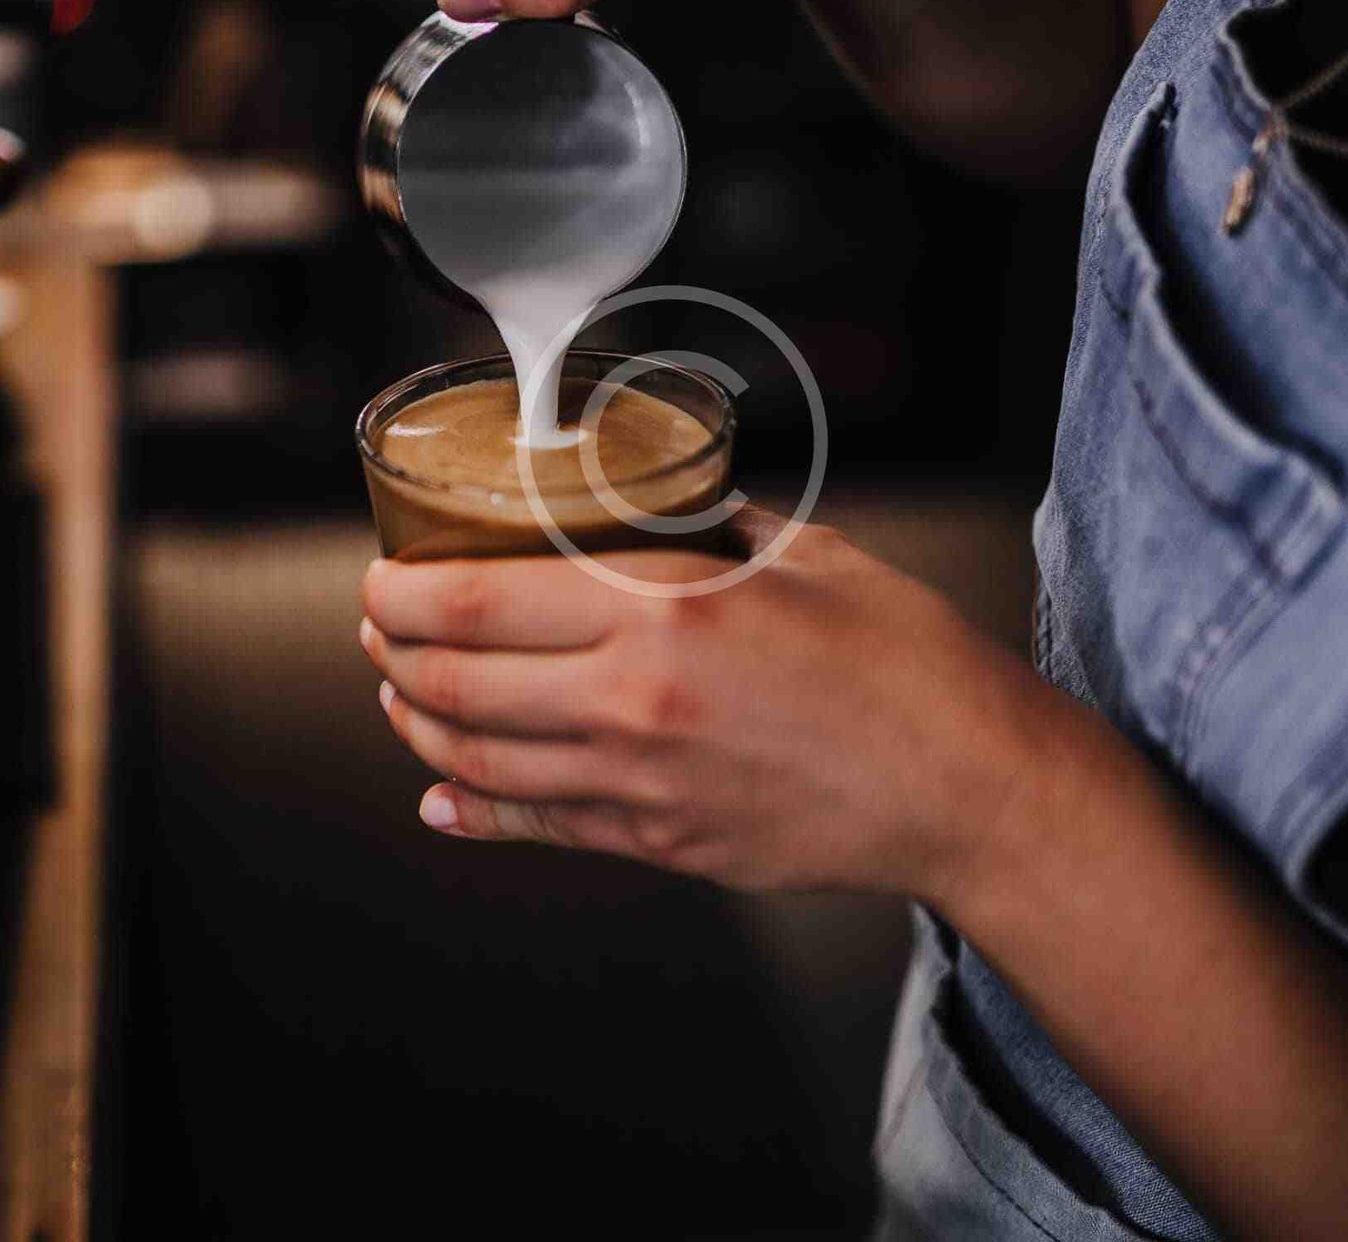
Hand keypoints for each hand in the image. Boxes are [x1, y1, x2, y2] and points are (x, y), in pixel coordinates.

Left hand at [358, 511, 1042, 902]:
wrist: (968, 785)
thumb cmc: (904, 659)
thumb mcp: (806, 551)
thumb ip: (711, 525)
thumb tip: (657, 505)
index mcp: (663, 611)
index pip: (478, 604)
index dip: (403, 592)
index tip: (381, 578)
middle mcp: (632, 702)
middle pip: (454, 685)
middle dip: (391, 653)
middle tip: (379, 627)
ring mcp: (640, 785)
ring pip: (478, 763)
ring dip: (418, 727)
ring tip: (400, 695)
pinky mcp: (661, 844)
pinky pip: (539, 826)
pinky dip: (474, 809)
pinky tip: (444, 797)